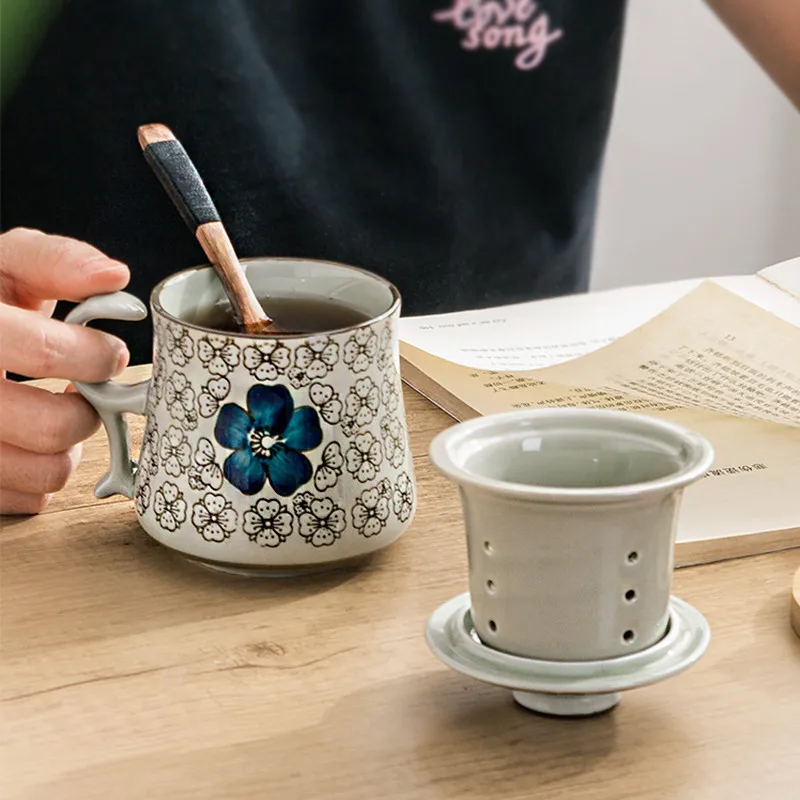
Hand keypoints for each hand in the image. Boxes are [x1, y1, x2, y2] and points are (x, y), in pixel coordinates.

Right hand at [0, 228, 130, 513]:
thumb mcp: (6, 265)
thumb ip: (58, 262)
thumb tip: (115, 277)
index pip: (46, 353)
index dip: (96, 357)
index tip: (110, 354)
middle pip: (53, 428)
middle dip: (87, 410)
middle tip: (83, 392)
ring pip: (45, 473)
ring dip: (67, 448)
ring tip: (52, 414)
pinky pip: (28, 500)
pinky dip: (40, 475)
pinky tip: (26, 441)